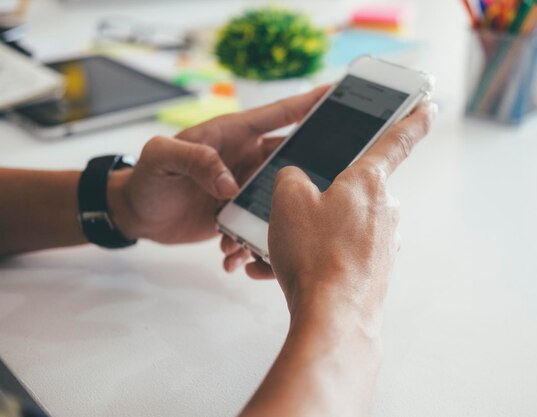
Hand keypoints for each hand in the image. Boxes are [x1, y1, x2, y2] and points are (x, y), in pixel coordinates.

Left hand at [106, 86, 328, 244]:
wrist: (136, 214)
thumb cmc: (146, 177)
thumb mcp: (161, 157)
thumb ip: (193, 159)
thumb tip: (230, 184)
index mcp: (233, 135)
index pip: (279, 114)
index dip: (310, 102)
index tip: (339, 93)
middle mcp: (245, 158)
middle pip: (290, 157)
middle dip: (311, 167)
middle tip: (334, 180)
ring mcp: (244, 187)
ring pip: (279, 197)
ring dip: (276, 218)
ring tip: (258, 238)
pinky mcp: (238, 213)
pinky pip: (257, 225)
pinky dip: (250, 243)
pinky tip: (233, 257)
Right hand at [235, 103, 436, 320]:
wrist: (333, 318)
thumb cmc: (314, 255)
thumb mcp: (287, 202)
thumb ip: (291, 178)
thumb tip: (297, 180)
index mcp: (368, 183)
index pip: (395, 141)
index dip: (411, 120)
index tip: (428, 106)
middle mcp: (384, 211)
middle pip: (351, 193)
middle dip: (321, 203)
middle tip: (291, 218)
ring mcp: (383, 244)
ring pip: (340, 228)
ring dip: (310, 236)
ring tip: (278, 254)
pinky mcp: (376, 271)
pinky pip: (341, 254)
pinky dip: (316, 259)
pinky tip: (287, 272)